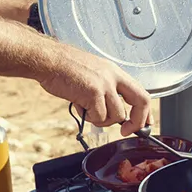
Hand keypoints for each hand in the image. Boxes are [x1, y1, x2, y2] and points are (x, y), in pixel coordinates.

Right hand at [37, 43, 152, 136]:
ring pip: (116, 116)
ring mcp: (104, 84)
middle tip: (126, 131)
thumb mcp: (92, 73)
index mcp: (114, 71)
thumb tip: (111, 112)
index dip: (144, 111)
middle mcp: (113, 76)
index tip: (142, 124)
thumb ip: (104, 90)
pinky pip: (99, 117)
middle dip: (137, 121)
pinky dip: (89, 118)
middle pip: (141, 101)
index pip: (140, 92)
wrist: (47, 60)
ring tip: (86, 109)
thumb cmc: (62, 67)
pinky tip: (79, 106)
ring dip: (101, 120)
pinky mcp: (93, 93)